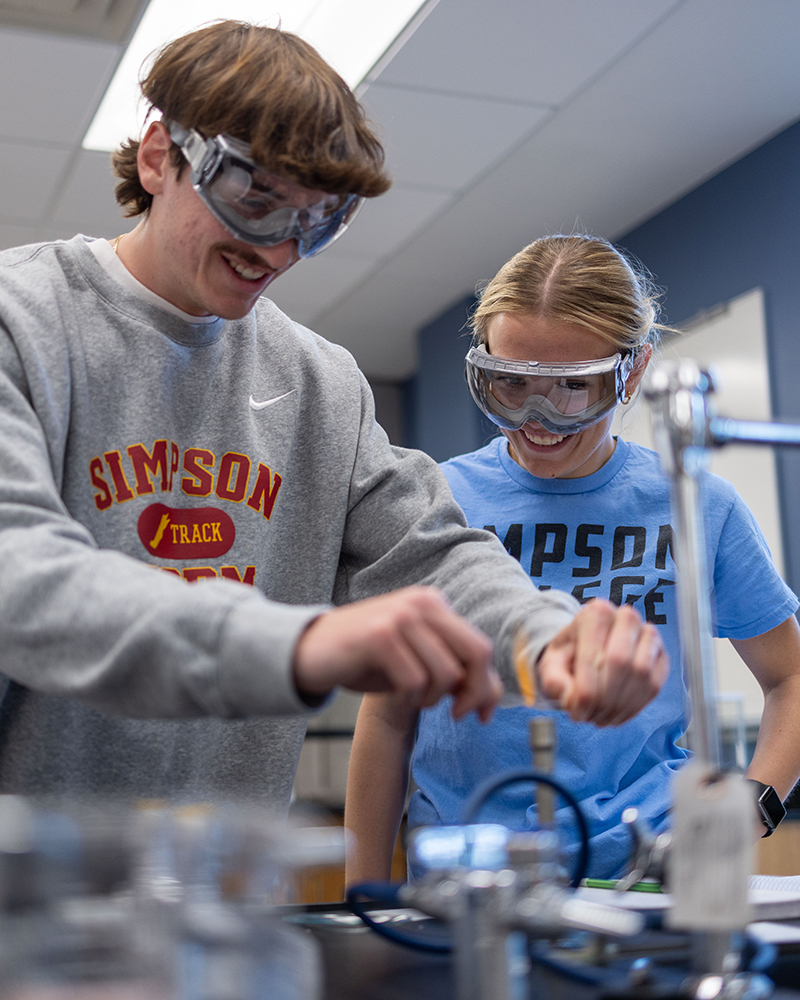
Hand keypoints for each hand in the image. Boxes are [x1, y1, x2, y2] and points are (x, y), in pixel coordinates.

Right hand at [293, 586, 502, 719]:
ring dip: (432, 699)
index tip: (482, 714)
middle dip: (474, 693)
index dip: (488, 686)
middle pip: (475, 655)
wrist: (309, 652)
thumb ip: (452, 669)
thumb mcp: (416, 659)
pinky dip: (409, 698)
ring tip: (412, 698)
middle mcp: (422, 603)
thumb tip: (492, 698)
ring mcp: (401, 616)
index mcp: (434, 603)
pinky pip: (414, 681)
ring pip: (446, 673)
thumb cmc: (366, 660)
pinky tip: (394, 695)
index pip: (480, 647)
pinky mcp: (380, 636)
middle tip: (456, 715)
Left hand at [537, 600, 667, 725]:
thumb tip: (571, 699)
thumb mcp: (551, 665)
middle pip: (620, 663)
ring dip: (620, 706)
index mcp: (595, 613)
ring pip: (641, 675)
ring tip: (601, 717)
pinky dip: (636, 707)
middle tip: (590, 717)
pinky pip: (654, 685)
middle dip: (604, 699)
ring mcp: (648, 635)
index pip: (594, 656)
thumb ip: (554, 681)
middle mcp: (625, 617)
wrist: (589, 651)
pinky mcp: (660, 656)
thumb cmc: (569, 656)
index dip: (586, 692)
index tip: (577, 713)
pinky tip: (618, 714)